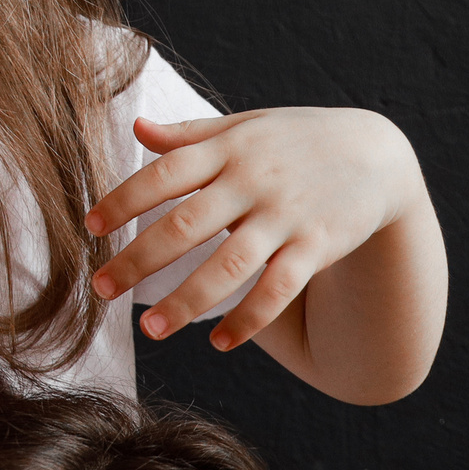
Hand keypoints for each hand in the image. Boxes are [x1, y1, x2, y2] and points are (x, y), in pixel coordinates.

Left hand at [86, 107, 427, 352]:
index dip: (123, 199)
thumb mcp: (245, 126)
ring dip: (186, 301)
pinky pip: (278, 290)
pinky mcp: (317, 247)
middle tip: (98, 288)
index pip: (164, 174)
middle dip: (138, 259)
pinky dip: (248, 319)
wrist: (379, 153)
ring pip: (229, 266)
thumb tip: (135, 128)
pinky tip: (218, 343)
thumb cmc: (295, 140)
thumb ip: (190, 134)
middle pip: (185, 225)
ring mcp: (286, 217)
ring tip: (149, 330)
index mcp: (229, 150)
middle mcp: (253, 183)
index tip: (89, 227)